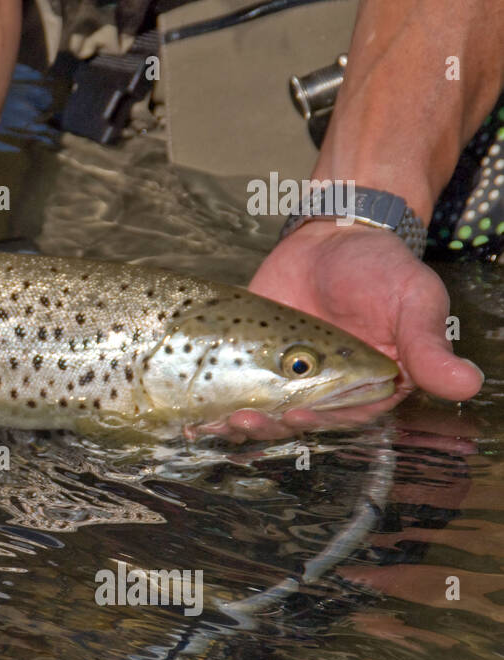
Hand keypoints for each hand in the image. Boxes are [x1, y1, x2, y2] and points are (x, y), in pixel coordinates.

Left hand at [219, 219, 482, 441]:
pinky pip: (231, 385)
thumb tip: (466, 385)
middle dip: (271, 427)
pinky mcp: (249, 359)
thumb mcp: (413, 301)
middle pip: (297, 421)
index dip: (323, 421)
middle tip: (247, 421)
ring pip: (261, 411)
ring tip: (218, 421)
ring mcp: (283, 376)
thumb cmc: (382, 267)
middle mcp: (326, 389)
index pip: (346, 417)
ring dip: (240, 422)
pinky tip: (193, 413)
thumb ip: (428, 346)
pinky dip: (214, 401)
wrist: (334, 232)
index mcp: (370, 386)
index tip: (300, 415)